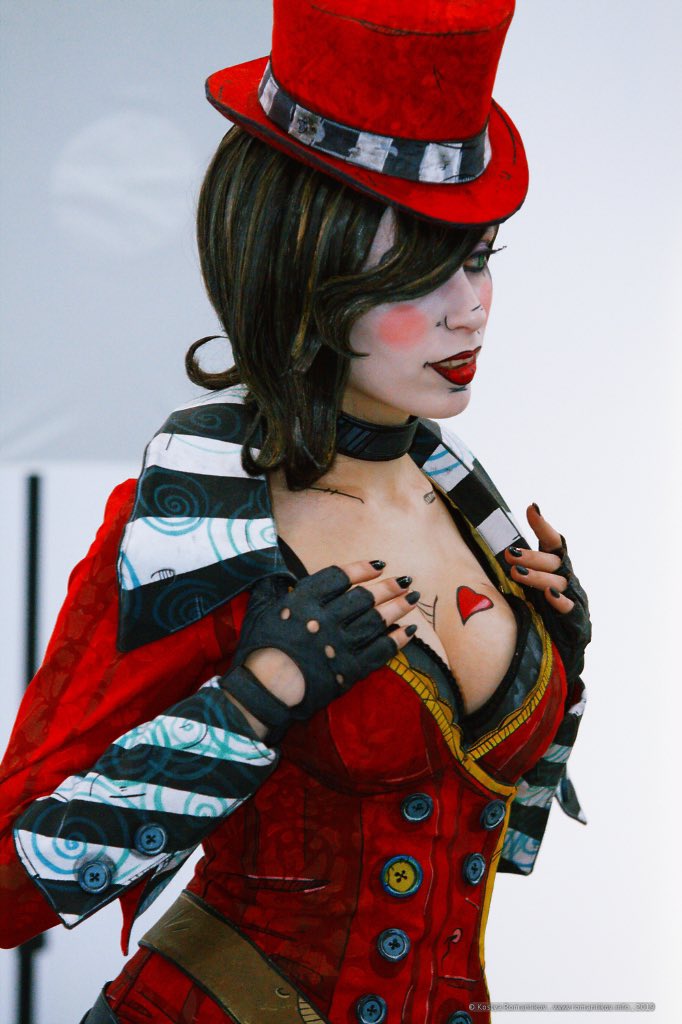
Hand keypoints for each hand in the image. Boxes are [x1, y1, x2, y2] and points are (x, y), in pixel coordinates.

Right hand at [221, 560, 418, 739]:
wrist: (263, 691)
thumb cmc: (258, 648)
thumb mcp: (259, 609)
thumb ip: (271, 585)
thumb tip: (277, 568)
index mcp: (303, 600)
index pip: (340, 576)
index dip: (362, 568)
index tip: (378, 565)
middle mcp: (325, 619)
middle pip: (364, 597)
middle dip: (388, 587)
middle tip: (404, 581)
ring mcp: (339, 645)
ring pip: (377, 620)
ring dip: (397, 608)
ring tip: (411, 599)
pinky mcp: (350, 669)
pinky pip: (381, 651)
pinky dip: (398, 640)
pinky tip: (409, 630)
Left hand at [503, 504, 591, 681]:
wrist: (558, 648)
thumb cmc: (538, 608)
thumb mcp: (525, 584)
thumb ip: (517, 563)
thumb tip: (500, 540)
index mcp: (555, 567)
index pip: (553, 542)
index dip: (543, 526)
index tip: (531, 509)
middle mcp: (566, 578)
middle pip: (553, 561)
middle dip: (531, 556)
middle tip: (508, 553)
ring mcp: (572, 598)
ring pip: (558, 582)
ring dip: (537, 577)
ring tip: (516, 572)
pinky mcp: (576, 619)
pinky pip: (570, 608)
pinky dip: (560, 601)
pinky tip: (549, 596)